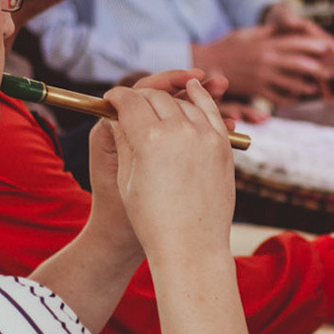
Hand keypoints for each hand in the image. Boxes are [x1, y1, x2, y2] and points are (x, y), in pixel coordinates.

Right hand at [100, 79, 234, 267]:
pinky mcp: (223, 146)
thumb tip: (119, 115)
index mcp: (150, 139)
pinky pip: (211, 111)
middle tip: (130, 103)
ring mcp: (206, 136)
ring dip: (168, 97)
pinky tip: (192, 88)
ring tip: (158, 98)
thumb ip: (125, 140)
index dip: (116, 97)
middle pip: (156, 98)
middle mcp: (180, 131)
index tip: (111, 98)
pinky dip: (200, 96)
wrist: (191, 245)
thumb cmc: (152, 219)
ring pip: (183, 101)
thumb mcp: (127, 178)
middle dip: (140, 97)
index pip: (130, 102)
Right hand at [192, 25, 333, 103]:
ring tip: (314, 86)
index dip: (315, 45)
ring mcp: (262, 76)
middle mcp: (267, 59)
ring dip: (307, 85)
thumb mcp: (248, 32)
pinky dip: (289, 98)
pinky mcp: (256, 90)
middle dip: (319, 68)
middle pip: (300, 64)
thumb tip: (289, 24)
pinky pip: (278, 97)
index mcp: (266, 43)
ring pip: (292, 83)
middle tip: (331, 71)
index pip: (297, 43)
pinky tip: (295, 97)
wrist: (205, 64)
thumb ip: (269, 31)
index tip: (327, 47)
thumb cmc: (228, 46)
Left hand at [264, 4, 333, 94]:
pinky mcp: (305, 64)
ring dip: (328, 85)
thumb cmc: (279, 20)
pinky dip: (317, 87)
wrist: (274, 25)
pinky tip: (320, 98)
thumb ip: (287, 20)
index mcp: (313, 34)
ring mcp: (311, 56)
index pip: (330, 44)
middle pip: (331, 61)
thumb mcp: (282, 18)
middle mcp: (316, 46)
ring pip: (323, 72)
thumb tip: (293, 22)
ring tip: (332, 100)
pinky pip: (314, 77)